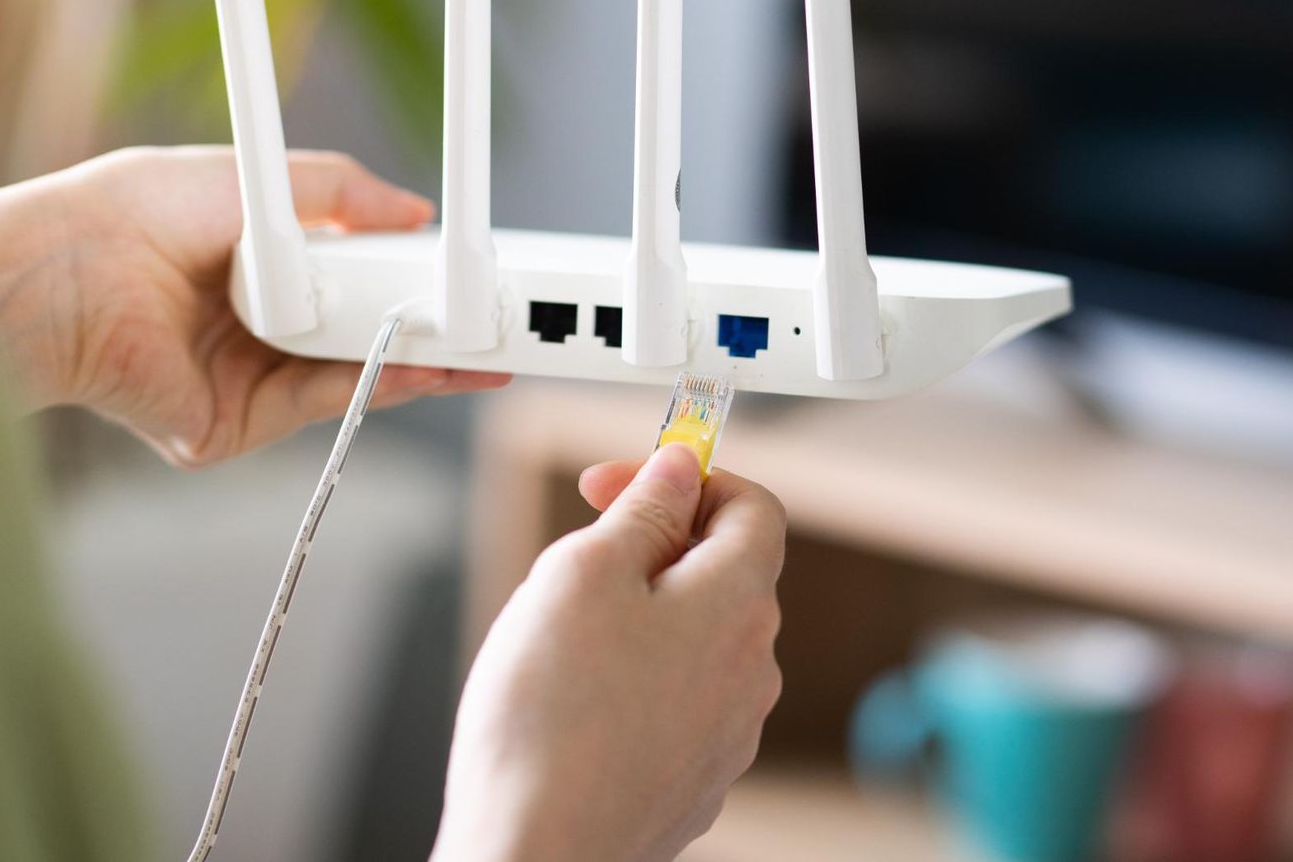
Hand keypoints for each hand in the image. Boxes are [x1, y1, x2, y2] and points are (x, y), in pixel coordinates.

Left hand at [0, 145, 508, 465]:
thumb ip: (337, 192)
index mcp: (251, 265)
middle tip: (506, 317)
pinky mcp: (228, 427)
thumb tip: (414, 208)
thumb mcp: (249, 178)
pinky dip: (377, 386)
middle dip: (435, 327)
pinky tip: (428, 366)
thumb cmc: (121, 212)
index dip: (411, 277)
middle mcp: (250, 327)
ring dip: (425, 361)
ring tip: (494, 345)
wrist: (50, 276)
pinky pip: (320, 404)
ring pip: (354, 374)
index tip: (469, 274)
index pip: (352, 277)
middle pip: (363, 333)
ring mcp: (241, 381)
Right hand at [434, 443, 784, 861]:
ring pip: (696, 641)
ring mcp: (728, 734)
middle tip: (576, 560)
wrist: (538, 852)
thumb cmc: (551, 717)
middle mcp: (751, 671)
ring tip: (563, 644)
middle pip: (723, 573)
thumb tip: (680, 469)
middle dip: (653, 549)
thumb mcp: (583, 572)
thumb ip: (643, 510)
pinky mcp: (694, 781)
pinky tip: (574, 704)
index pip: (755, 507)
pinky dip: (635, 683)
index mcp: (738, 604)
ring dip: (641, 619)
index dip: (689, 478)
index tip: (623, 482)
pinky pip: (677, 703)